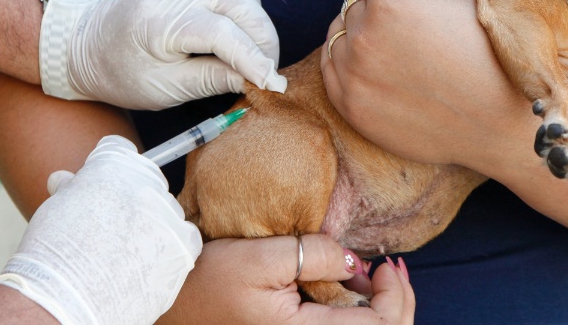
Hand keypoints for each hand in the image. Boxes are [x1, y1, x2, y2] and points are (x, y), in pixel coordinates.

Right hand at [0, 136, 202, 324]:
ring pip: (169, 210)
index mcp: (113, 165)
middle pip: (149, 180)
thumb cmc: (54, 254)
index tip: (103, 187)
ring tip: (126, 252)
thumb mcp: (55, 208)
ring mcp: (168, 214)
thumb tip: (65, 178)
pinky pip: (187, 237)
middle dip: (134, 197)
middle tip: (114, 226)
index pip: (121, 150)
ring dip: (154, 224)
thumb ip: (71, 189)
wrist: (67, 299)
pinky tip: (149, 260)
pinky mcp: (184, 245)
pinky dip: (173, 246)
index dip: (110, 168)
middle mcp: (146, 183)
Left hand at [41, 0, 286, 109]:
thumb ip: (212, 81)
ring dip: (259, 21)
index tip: (273, 84)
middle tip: (268, 72)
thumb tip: (256, 80)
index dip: (254, 59)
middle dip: (264, 40)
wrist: (87, 42)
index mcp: (158, 23)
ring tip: (257, 53)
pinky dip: (248, 3)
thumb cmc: (121, 72)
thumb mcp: (164, 89)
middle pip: (239, 4)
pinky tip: (244, 27)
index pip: (222, 34)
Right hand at [161, 234, 413, 323]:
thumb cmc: (205, 278)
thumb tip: (353, 263)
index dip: (395, 297)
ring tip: (378, 278)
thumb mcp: (259, 256)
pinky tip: (356, 290)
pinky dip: (359, 313)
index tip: (387, 265)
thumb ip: (312, 254)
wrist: (170, 297)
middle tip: (394, 270)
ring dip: (381, 310)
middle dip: (398, 304)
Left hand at [322, 0, 527, 167]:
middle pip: (360, 2)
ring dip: (363, 36)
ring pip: (341, 31)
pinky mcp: (345, 102)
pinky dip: (349, 65)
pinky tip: (387, 75)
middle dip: (385, 11)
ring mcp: (349, 70)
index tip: (436, 16)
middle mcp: (362, 32)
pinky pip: (330, 66)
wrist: (493, 124)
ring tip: (406, 58)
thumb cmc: (486, 56)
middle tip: (424, 40)